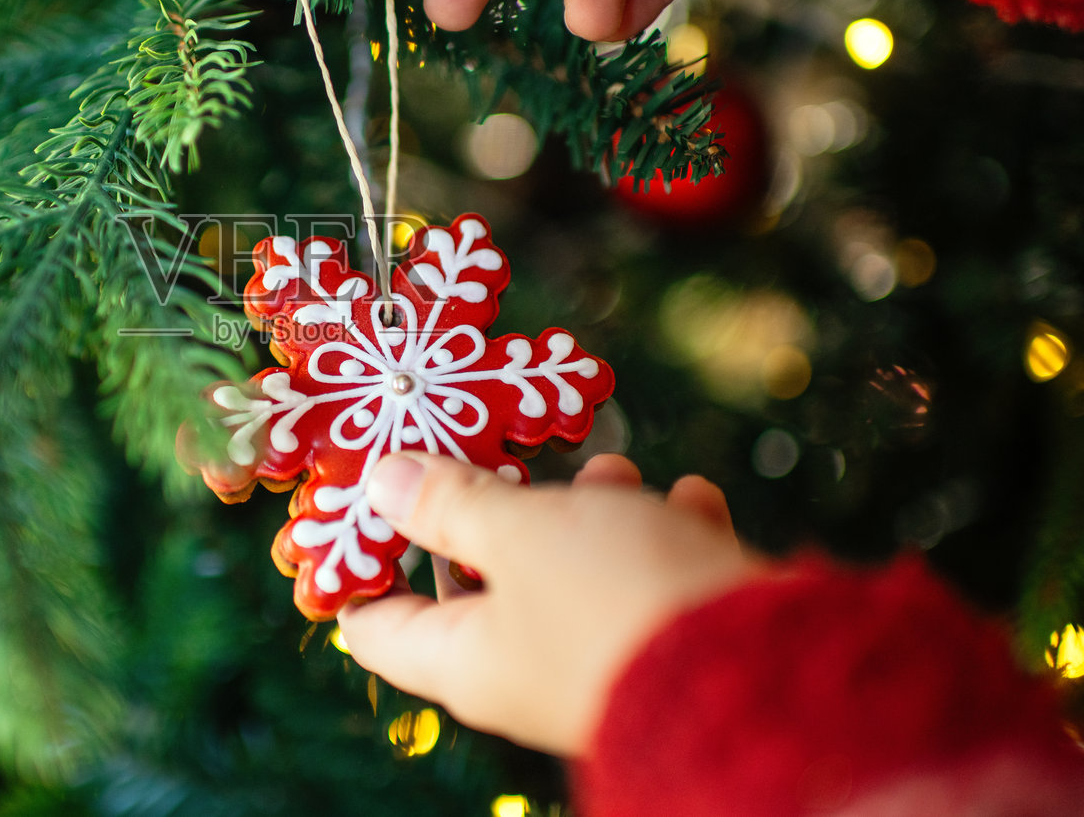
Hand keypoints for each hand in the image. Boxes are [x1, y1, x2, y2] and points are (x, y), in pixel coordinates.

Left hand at [335, 452, 757, 756]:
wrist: (769, 674)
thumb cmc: (614, 601)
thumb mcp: (517, 532)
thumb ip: (449, 504)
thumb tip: (379, 483)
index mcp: (466, 661)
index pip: (375, 626)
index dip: (362, 562)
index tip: (367, 496)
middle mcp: (524, 672)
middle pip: (481, 584)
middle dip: (498, 510)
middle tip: (508, 457)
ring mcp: (598, 661)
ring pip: (573, 572)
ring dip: (593, 512)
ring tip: (617, 471)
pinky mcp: (668, 645)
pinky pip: (651, 581)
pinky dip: (667, 534)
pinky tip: (691, 499)